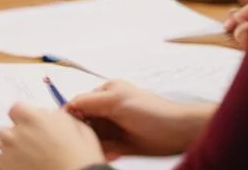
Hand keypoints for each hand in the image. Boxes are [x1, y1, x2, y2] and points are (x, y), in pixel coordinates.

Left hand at [0, 103, 104, 169]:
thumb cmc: (82, 157)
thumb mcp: (78, 128)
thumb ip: (57, 117)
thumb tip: (48, 115)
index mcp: (33, 118)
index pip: (17, 108)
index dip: (24, 117)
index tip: (32, 124)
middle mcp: (17, 132)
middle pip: (8, 127)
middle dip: (17, 134)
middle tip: (32, 144)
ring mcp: (8, 150)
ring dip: (8, 145)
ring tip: (23, 156)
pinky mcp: (3, 166)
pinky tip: (8, 161)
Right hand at [66, 80, 212, 158]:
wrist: (181, 132)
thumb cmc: (152, 111)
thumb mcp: (116, 101)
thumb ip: (88, 102)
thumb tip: (66, 107)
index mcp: (105, 93)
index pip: (77, 104)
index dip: (71, 116)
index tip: (67, 129)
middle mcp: (108, 109)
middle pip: (83, 123)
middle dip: (86, 135)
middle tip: (90, 142)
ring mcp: (115, 127)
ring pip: (94, 138)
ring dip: (97, 145)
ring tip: (109, 149)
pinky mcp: (122, 144)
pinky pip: (105, 149)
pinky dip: (107, 152)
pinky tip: (115, 154)